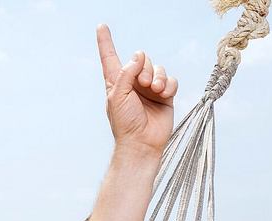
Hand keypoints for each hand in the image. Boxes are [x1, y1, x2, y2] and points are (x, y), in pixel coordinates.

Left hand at [97, 24, 176, 156]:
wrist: (141, 143)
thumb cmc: (124, 123)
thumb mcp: (117, 96)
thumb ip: (126, 73)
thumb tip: (138, 55)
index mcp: (116, 82)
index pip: (110, 58)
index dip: (105, 42)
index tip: (101, 27)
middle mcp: (133, 83)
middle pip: (142, 60)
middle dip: (144, 68)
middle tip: (142, 84)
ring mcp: (150, 89)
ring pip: (158, 68)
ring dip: (158, 77)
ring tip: (154, 90)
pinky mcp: (165, 96)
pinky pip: (171, 80)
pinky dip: (169, 85)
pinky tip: (164, 94)